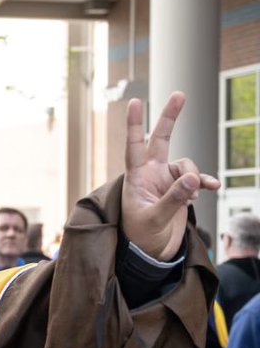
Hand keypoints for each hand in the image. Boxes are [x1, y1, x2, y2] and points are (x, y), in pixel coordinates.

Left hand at [121, 92, 220, 260]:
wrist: (151, 252)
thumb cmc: (142, 236)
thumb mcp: (155, 219)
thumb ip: (174, 198)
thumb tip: (194, 178)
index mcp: (136, 178)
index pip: (134, 146)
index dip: (135, 124)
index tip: (135, 102)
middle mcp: (151, 174)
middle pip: (161, 140)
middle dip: (170, 117)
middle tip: (179, 94)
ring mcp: (166, 181)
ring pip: (186, 165)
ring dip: (195, 175)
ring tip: (195, 194)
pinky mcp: (180, 190)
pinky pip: (197, 179)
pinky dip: (205, 182)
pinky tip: (213, 188)